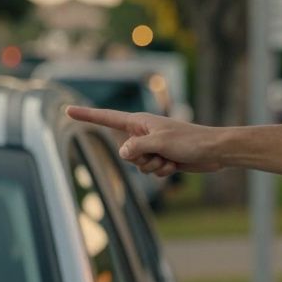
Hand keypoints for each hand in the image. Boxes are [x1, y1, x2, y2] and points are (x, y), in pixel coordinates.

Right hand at [65, 106, 226, 174]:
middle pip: (125, 153)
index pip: (107, 117)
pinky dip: (163, 171)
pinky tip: (176, 165)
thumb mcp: (159, 143)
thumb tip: (122, 153)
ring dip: (154, 167)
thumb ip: (136, 148)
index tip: (67, 110)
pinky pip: (151, 171)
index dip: (87, 115)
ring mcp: (152, 146)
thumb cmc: (189, 141)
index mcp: (139, 121)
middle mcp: (143, 133)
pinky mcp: (162, 158)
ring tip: (170, 159)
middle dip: (140, 159)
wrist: (214, 151)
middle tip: (160, 153)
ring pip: (138, 165)